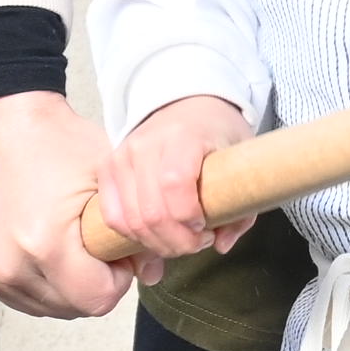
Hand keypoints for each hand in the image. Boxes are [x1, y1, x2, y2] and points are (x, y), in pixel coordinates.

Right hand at [0, 92, 166, 318]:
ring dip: (70, 286)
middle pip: (75, 308)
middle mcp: (9, 265)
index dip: (118, 278)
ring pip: (52, 307)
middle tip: (96, 243)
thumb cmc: (58, 144)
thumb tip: (153, 274)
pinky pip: (27, 298)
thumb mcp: (111, 181)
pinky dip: (45, 283)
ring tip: (71, 243)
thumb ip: (138, 234)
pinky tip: (49, 250)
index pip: (98, 300)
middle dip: (95, 283)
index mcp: (43, 244)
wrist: (6, 126)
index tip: (115, 249)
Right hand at [93, 93, 256, 275]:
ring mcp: (122, 156)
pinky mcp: (108, 168)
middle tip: (197, 241)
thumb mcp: (241, 162)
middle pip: (152, 212)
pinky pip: (112, 216)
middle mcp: (146, 145)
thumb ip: (240, 207)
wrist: (188, 106)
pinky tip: (154, 235)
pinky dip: (132, 236)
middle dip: (177, 242)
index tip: (206, 228)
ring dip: (156, 243)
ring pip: (130, 220)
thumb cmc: (216, 135)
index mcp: (183, 137)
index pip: (175, 184)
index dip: (189, 217)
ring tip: (178, 239)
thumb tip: (221, 245)